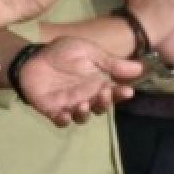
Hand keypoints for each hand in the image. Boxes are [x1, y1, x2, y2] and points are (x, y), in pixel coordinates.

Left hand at [19, 37, 140, 126]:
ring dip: (84, 114)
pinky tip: (64, 115)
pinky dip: (63, 120)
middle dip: (104, 103)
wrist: (33, 56)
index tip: (127, 90)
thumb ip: (111, 62)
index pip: (114, 93)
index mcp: (97, 84)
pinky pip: (60, 121)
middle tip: (104, 93)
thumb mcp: (89, 52)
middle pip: (100, 107)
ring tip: (83, 104)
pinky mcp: (52, 110)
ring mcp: (69, 105)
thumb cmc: (63, 54)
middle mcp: (86, 97)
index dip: (121, 94)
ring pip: (82, 117)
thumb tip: (140, 67)